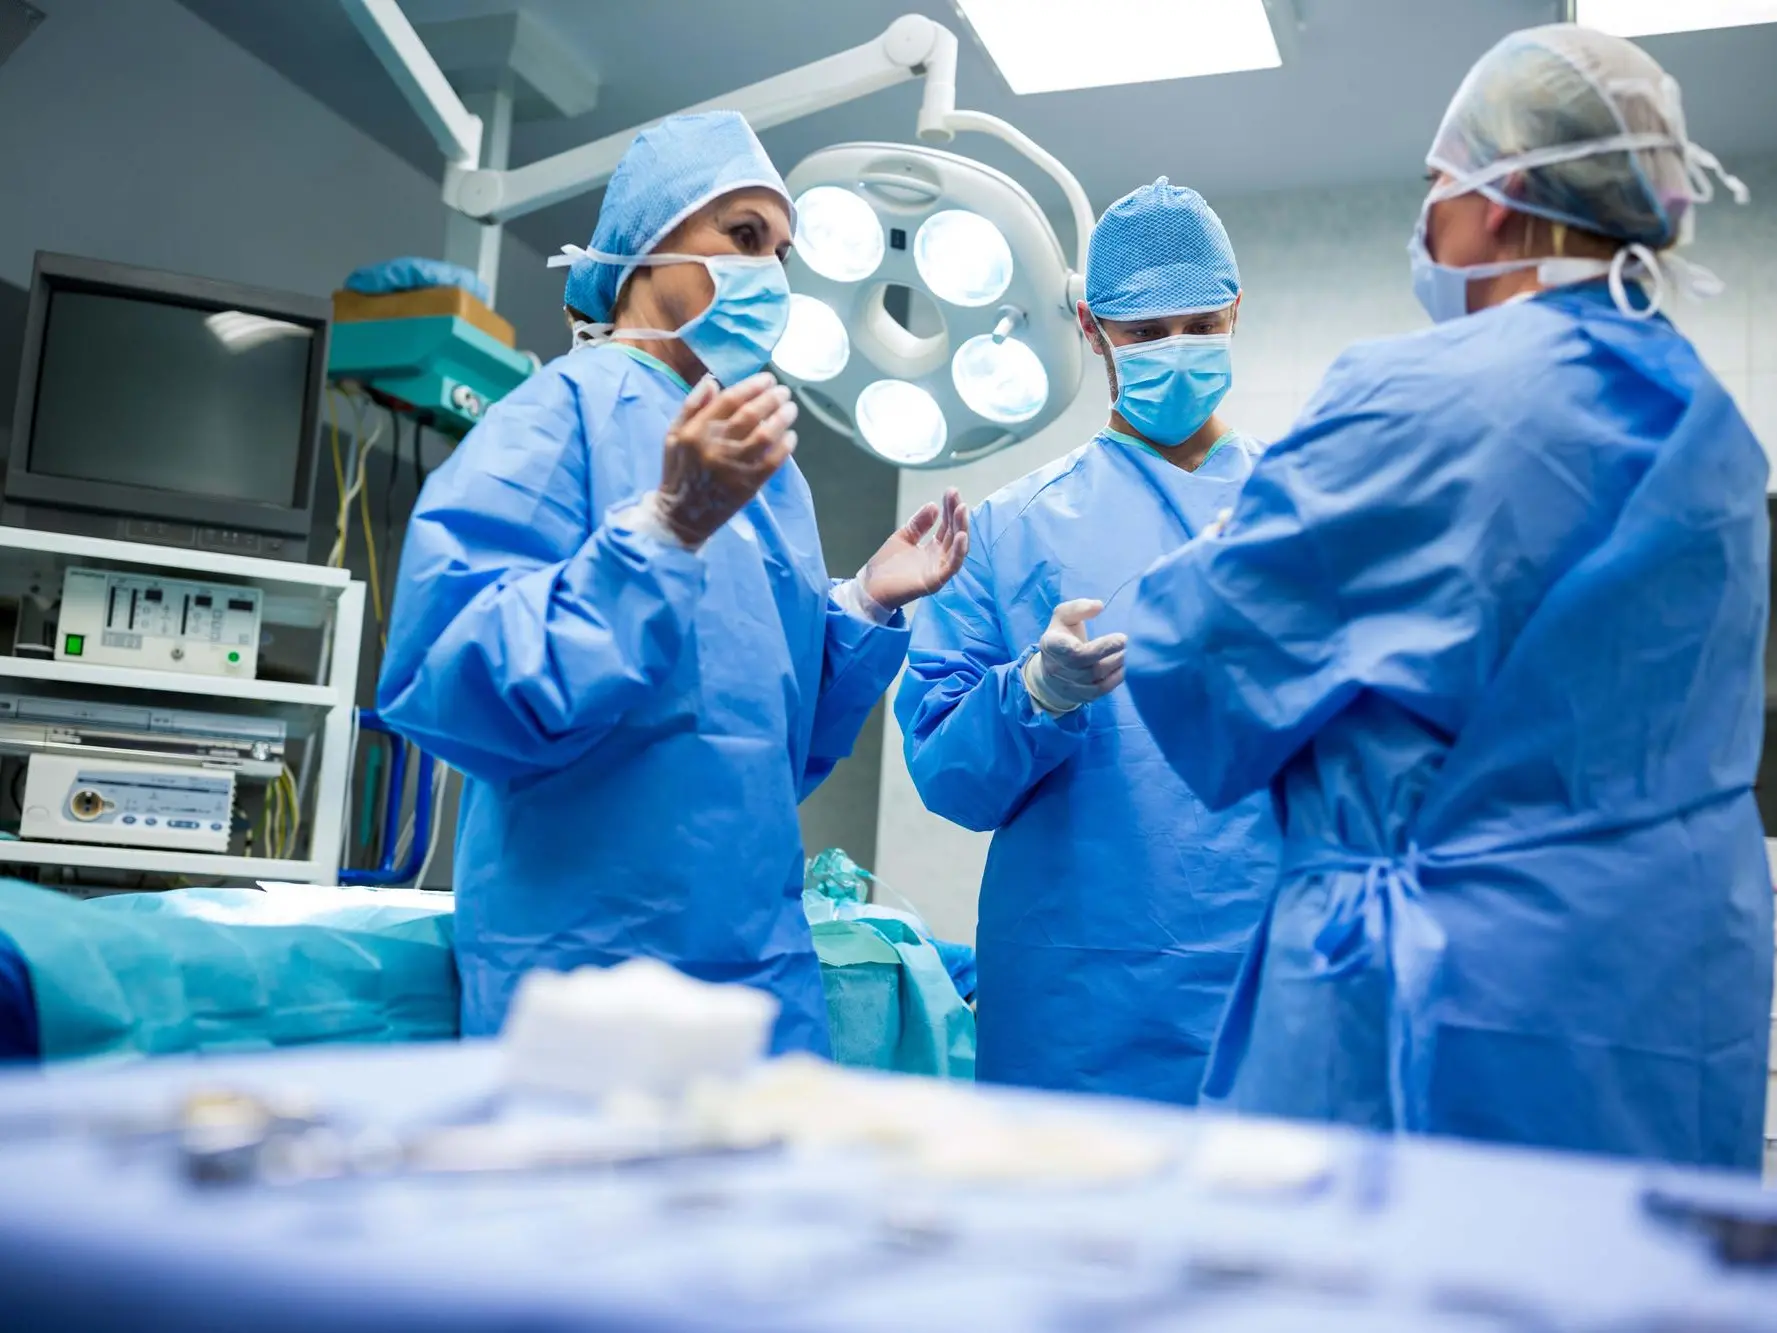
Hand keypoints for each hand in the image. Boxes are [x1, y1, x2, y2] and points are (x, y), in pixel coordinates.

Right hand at [656, 373, 796, 547]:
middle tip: (783, 392)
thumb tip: (713, 380)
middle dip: (771, 399)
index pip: (729, 400)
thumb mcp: (675, 435)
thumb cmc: (679, 471)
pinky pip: (773, 461)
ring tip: (791, 409)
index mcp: (695, 432)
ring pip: (765, 435)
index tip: (766, 379)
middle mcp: (714, 447)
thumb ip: (691, 406)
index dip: (751, 386)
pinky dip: (785, 447)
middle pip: (750, 414)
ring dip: (782, 419)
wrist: (682, 516)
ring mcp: (733, 467)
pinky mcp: (748, 485)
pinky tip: (791, 436)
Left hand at [859, 488, 970, 611]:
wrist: (870, 587)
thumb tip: (933, 505)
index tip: (951, 491)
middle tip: (956, 495)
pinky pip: (952, 566)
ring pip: (957, 548)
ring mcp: (939, 570)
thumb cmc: (886, 566)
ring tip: (962, 509)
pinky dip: (958, 551)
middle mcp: (939, 558)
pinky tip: (960, 535)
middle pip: (954, 533)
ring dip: (961, 528)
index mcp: (933, 548)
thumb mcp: (903, 537)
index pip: (947, 525)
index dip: (949, 508)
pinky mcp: (935, 581)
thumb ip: (919, 523)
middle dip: (957, 513)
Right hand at [1022, 599, 1126, 713]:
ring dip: (1119, 665)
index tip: (1122, 637)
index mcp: (1052, 645)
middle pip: (1090, 665)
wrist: (1051, 672)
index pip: (1074, 651)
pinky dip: (1118, 678)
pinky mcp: (1081, 696)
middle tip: (1132, 643)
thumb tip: (1099, 606)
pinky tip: (1127, 666)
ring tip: (1132, 652)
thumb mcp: (1063, 617)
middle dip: (1114, 654)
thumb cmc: (1062, 638)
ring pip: (1098, 678)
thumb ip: (1079, 608)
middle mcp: (1057, 668)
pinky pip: (1102, 689)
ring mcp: (1069, 685)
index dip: (1101, 647)